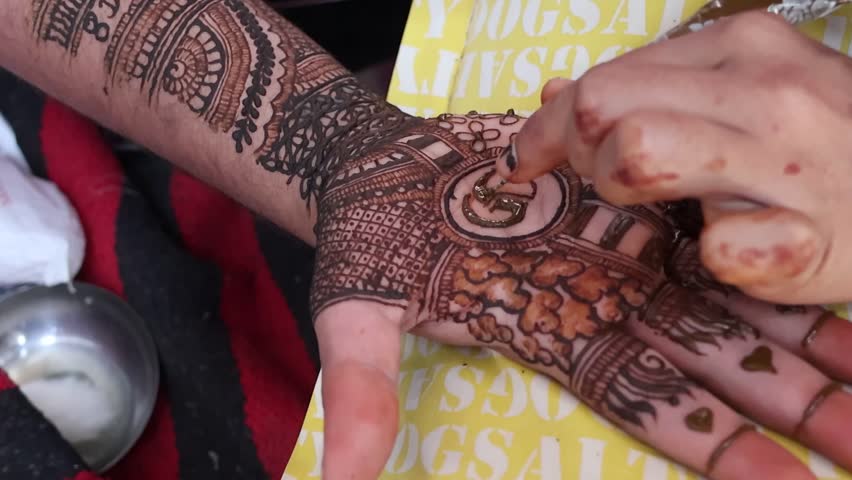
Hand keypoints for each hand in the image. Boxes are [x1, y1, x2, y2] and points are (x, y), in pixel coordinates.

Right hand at [311, 110, 851, 479]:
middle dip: (797, 404)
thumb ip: (363, 395)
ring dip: (802, 335)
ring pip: (727, 300)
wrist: (382, 169)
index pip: (649, 407)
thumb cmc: (372, 243)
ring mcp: (619, 250)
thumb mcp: (358, 320)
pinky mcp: (622, 196)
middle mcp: (602, 305)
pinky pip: (701, 226)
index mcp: (555, 342)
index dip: (718, 444)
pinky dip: (759, 246)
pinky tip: (822, 261)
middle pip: (714, 364)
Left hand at [501, 11, 851, 304]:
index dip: (552, 127)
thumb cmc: (820, 143)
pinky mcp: (811, 240)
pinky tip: (732, 248)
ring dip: (625, 188)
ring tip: (661, 204)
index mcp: (741, 47)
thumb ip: (651, 88)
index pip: (603, 80)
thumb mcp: (741, 92)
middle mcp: (765, 92)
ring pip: (641, 155)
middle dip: (581, 154)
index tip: (529, 160)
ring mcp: (792, 164)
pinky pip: (725, 249)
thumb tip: (553, 93)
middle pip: (606, 111)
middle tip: (607, 179)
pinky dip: (715, 256)